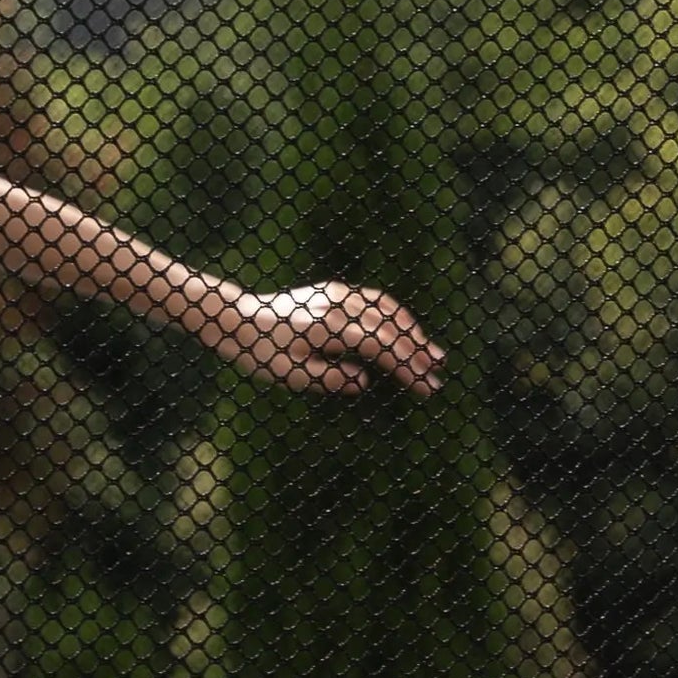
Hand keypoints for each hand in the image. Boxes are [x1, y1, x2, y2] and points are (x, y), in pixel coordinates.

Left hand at [220, 278, 442, 394]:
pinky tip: (409, 332)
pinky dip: (397, 317)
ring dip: (413, 333)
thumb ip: (329, 379)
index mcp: (328, 328)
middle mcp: (337, 305)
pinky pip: (376, 301)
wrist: (240, 318)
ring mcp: (338, 294)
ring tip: (433, 356)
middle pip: (389, 328)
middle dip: (417, 354)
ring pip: (387, 310)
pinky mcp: (336, 291)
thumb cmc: (262, 352)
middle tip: (438, 377)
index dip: (406, 366)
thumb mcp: (290, 376)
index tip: (424, 386)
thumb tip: (365, 381)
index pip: (379, 346)